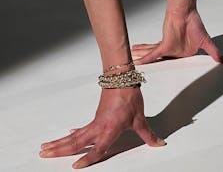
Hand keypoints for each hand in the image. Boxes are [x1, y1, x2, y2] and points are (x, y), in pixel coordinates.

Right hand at [39, 87, 164, 168]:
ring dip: (59, 143)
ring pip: (74, 136)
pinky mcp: (96, 117)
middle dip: (59, 150)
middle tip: (43, 155)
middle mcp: (99, 128)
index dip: (87, 159)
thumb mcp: (140, 119)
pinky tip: (67, 137)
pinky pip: (81, 129)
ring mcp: (95, 122)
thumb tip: (159, 143)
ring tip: (45, 148)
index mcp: (109, 130)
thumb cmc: (130, 97)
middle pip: (76, 143)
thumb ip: (148, 134)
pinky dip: (71, 135)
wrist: (122, 78)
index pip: (97, 149)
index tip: (75, 167)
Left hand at [132, 7, 222, 64]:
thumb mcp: (205, 40)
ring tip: (132, 62)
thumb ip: (213, 51)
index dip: (168, 71)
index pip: (175, 65)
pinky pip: (153, 54)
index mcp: (183, 53)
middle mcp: (174, 52)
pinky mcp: (164, 44)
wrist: (186, 10)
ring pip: (153, 57)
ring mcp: (168, 48)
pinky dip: (146, 58)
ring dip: (143, 59)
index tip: (161, 80)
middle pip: (161, 62)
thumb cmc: (194, 22)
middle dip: (151, 66)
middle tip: (138, 73)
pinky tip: (138, 62)